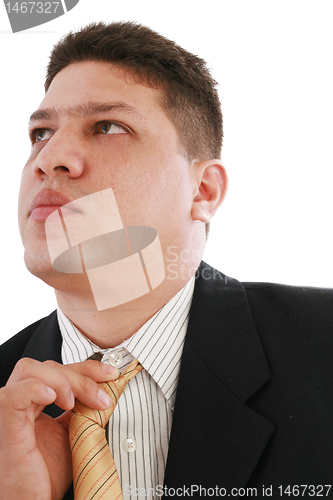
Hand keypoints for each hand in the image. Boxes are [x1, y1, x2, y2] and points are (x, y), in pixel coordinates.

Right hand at [0, 358, 118, 499]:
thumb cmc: (47, 476)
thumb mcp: (74, 434)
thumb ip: (84, 409)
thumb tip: (107, 389)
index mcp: (33, 403)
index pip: (58, 369)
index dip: (86, 368)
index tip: (112, 375)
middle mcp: (18, 402)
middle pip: (47, 366)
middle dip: (81, 375)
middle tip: (102, 398)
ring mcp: (8, 412)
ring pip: (30, 370)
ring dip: (62, 380)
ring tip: (75, 403)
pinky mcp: (5, 426)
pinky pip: (13, 395)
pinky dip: (36, 388)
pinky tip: (55, 399)